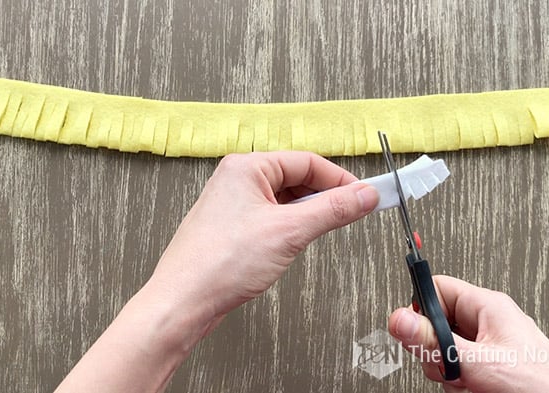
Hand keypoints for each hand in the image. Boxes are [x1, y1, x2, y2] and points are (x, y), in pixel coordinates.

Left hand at [57, 152, 378, 392]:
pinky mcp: (231, 227)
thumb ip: (332, 210)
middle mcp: (237, 179)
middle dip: (325, 196)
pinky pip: (271, 217)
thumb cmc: (221, 263)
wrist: (183, 301)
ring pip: (284, 199)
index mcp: (247, 167)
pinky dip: (291, 226)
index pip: (306, 162)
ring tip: (326, 230)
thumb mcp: (289, 231)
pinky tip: (297, 242)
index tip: (366, 195)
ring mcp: (232, 204)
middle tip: (353, 213)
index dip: (340, 179)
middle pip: (295, 177)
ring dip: (308, 212)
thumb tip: (365, 195)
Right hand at [387, 276, 548, 392]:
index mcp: (487, 306)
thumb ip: (436, 343)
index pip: (437, 289)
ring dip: (448, 372)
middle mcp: (486, 323)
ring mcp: (487, 347)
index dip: (420, 309)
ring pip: (443, 351)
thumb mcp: (479, 361)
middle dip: (435, 350)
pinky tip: (473, 389)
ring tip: (469, 381)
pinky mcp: (488, 368)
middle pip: (435, 324)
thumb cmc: (542, 385)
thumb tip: (400, 319)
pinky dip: (458, 383)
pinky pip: (457, 369)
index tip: (412, 331)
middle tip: (450, 364)